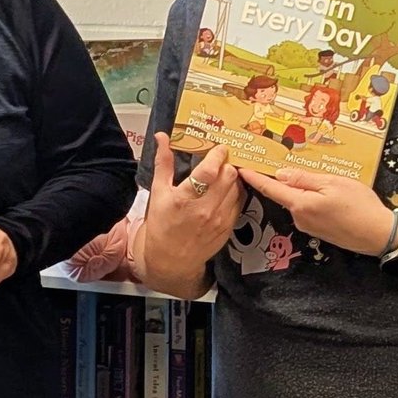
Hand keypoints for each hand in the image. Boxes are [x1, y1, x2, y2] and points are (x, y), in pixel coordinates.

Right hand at [138, 139, 242, 279]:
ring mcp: (220, 219)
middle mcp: (205, 209)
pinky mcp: (229, 227)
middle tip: (220, 159)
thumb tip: (162, 137)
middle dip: (227, 163)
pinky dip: (235, 191)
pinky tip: (226, 189)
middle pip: (229, 176)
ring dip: (232, 176)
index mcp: (184, 199)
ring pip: (238, 187)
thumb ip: (163, 163)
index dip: (218, 155)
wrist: (171, 260)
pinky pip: (240, 201)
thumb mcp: (158, 192)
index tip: (218, 148)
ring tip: (223, 173)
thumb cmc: (162, 224)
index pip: (209, 171)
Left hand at [236, 166, 393, 255]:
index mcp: (300, 204)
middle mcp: (300, 217)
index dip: (254, 177)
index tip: (240, 168)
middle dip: (277, 179)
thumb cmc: (360, 206)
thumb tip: (281, 174)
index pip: (270, 189)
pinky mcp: (318, 230)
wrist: (379, 235)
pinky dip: (308, 198)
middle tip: (272, 160)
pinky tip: (322, 192)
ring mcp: (308, 226)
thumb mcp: (333, 184)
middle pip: (282, 194)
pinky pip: (306, 209)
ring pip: (296, 201)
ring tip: (307, 174)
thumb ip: (305, 179)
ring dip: (297, 189)